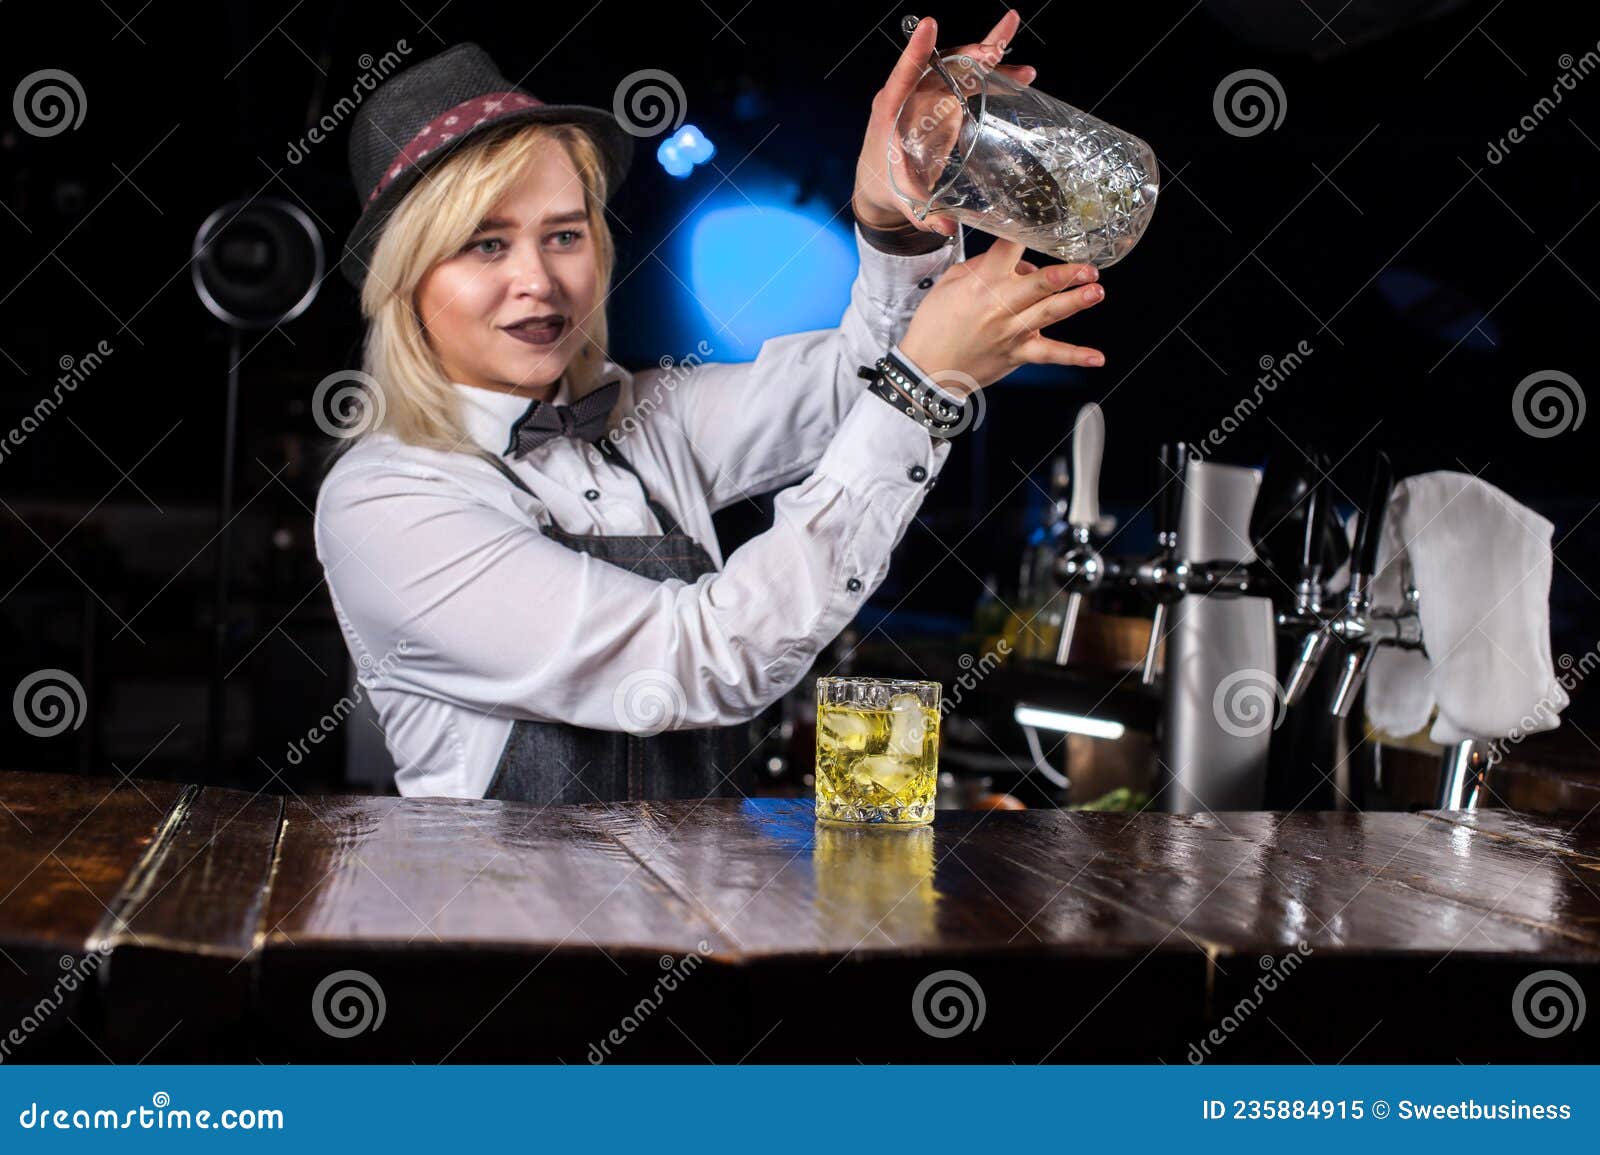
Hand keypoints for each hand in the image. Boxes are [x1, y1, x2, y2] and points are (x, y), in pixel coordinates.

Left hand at [852, 10, 1036, 235]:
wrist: (881, 184)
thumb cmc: (885, 187)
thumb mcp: (903, 201)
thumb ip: (921, 212)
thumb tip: (945, 227)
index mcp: (890, 111)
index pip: (903, 74)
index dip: (917, 50)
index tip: (929, 24)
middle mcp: (910, 95)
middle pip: (941, 65)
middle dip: (970, 57)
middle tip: (996, 52)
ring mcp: (929, 94)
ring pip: (961, 67)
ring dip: (992, 62)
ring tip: (1024, 70)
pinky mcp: (944, 99)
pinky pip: (970, 80)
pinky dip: (995, 76)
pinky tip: (1022, 74)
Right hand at [899, 239, 1106, 387]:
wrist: (927, 369)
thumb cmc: (935, 324)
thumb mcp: (949, 282)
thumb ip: (981, 265)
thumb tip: (1015, 261)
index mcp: (983, 282)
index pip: (1009, 248)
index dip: (1027, 232)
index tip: (1047, 220)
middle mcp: (1000, 304)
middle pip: (1039, 283)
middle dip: (1066, 273)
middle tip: (1088, 266)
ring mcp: (1011, 330)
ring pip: (1049, 312)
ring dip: (1075, 301)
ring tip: (1096, 291)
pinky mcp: (1018, 354)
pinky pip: (1050, 355)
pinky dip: (1075, 357)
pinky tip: (1097, 358)